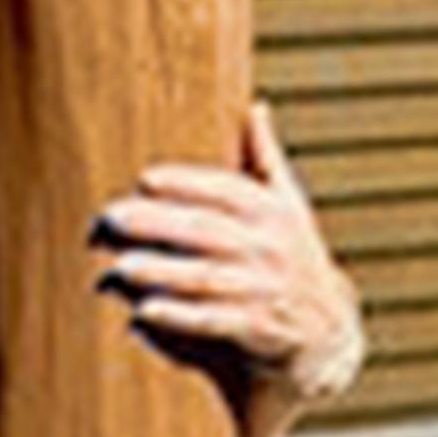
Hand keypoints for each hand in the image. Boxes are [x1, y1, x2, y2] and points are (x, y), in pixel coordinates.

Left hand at [92, 100, 366, 436]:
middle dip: (157, 223)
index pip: (226, 190)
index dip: (186, 183)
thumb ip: (266, 160)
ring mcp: (263, 288)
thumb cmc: (294, 257)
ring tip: (120, 268)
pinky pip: (212, 320)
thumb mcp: (290, 206)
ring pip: (205, 276)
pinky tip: (143, 312)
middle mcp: (268, 246)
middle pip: (206, 230)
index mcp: (272, 211)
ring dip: (162, 272)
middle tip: (111, 218)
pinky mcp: (256, 327)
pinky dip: (179, 317)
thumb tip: (256, 108)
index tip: (145, 179)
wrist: (327, 328)